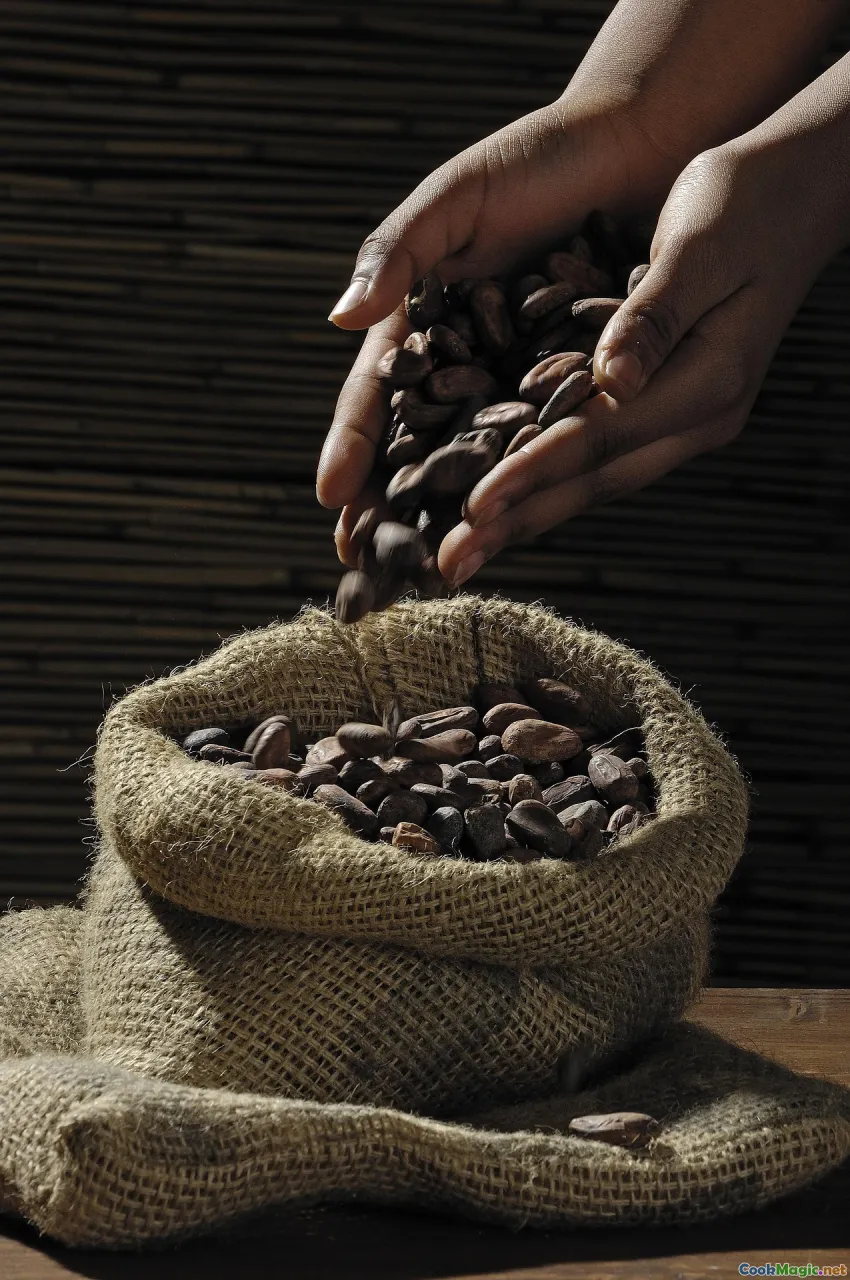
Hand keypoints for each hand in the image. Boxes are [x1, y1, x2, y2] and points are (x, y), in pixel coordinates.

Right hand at [316, 99, 674, 565]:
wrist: (635, 152)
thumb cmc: (536, 163)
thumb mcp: (454, 200)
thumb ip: (397, 254)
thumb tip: (342, 319)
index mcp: (419, 326)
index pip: (373, 397)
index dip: (351, 446)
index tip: (332, 498)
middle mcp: (462, 367)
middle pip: (415, 447)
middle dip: (388, 505)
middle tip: (364, 562)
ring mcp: (516, 387)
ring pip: (476, 463)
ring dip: (452, 515)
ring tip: (431, 566)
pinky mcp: (574, 394)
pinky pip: (545, 448)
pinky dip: (525, 490)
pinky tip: (509, 530)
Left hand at [447, 101, 847, 583]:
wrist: (799, 189)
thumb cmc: (750, 199)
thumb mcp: (700, 244)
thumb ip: (652, 316)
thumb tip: (609, 378)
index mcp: (710, 381)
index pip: (603, 438)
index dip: (533, 473)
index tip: (472, 510)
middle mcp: (697, 415)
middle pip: (592, 481)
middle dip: (516, 524)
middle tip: (448, 566)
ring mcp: (682, 417)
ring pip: (591, 478)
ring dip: (523, 514)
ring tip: (458, 550)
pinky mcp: (662, 404)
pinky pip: (594, 453)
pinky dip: (541, 476)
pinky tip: (497, 496)